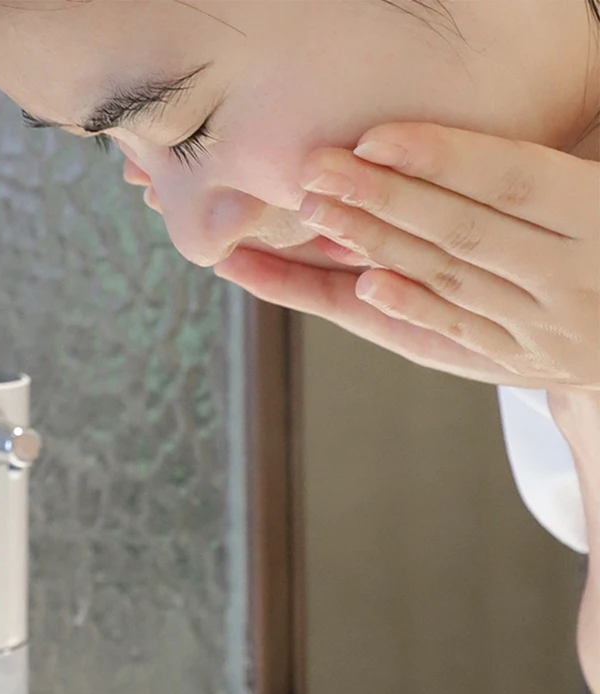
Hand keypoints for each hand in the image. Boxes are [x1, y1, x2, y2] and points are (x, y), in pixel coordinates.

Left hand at [213, 123, 599, 389]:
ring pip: (451, 280)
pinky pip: (459, 333)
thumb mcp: (594, 194)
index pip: (512, 180)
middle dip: (383, 199)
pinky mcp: (522, 358)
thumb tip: (432, 151)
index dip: (441, 157)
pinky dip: (411, 307)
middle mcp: (576, 275)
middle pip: (464, 231)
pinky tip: (364, 284)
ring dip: (377, 245)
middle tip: (317, 173)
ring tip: (318, 215)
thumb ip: (536, 180)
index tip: (371, 139)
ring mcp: (547, 325)